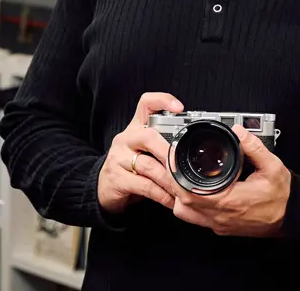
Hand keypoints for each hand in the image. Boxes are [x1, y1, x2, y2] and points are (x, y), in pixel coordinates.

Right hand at [97, 92, 182, 215]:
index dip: (162, 101)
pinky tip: (171, 200)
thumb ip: (163, 144)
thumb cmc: (132, 166)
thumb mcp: (145, 149)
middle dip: (170, 152)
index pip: (146, 104)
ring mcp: (118, 159)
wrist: (104, 187)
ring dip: (170, 179)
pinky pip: (144, 186)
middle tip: (186, 163)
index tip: (179, 107)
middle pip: (149, 137)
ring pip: (148, 165)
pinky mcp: (117, 179)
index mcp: (136, 128)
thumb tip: (194, 146)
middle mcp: (125, 139)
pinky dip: (161, 195)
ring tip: (183, 189)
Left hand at [164, 124, 291, 237]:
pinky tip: (188, 191)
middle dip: (168, 178)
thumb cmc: (283, 196)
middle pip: (180, 200)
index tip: (171, 155)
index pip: (190, 190)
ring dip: (175, 193)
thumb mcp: (273, 167)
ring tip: (173, 173)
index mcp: (229, 201)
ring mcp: (218, 223)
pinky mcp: (221, 227)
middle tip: (165, 159)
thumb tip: (239, 131)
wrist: (293, 217)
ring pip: (184, 213)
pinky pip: (194, 218)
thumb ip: (254, 147)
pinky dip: (186, 203)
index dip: (176, 172)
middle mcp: (219, 215)